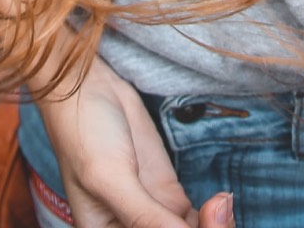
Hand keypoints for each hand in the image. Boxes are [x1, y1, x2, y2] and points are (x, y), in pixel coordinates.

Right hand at [35, 54, 230, 227]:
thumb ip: (145, 215)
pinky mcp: (169, 196)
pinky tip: (219, 201)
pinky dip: (214, 217)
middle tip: (216, 212)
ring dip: (214, 226)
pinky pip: (198, 220)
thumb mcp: (109, 177)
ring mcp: (153, 215)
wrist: (88, 88)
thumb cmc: (84, 134)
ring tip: (219, 204)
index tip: (189, 223)